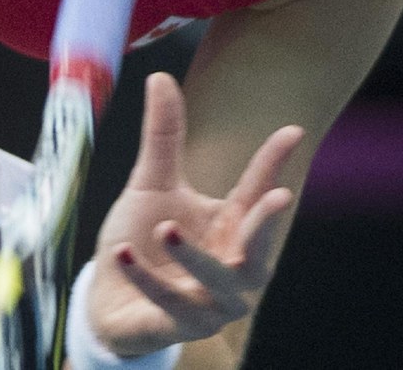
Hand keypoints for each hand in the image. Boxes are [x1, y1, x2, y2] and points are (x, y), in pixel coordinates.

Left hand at [84, 73, 302, 356]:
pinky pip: (167, 304)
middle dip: (267, 225)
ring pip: (215, 280)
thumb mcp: (154, 180)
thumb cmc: (143, 236)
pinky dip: (147, 279)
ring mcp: (210, 303)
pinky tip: (123, 254)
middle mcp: (232, 266)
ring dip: (194, 257)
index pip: (259, 191)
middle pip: (259, 248)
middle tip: (277, 198)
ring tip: (166, 228)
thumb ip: (164, 135)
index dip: (275, 162)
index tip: (293, 131)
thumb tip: (160, 75)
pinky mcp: (179, 327)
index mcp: (233, 226)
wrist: (109, 299)